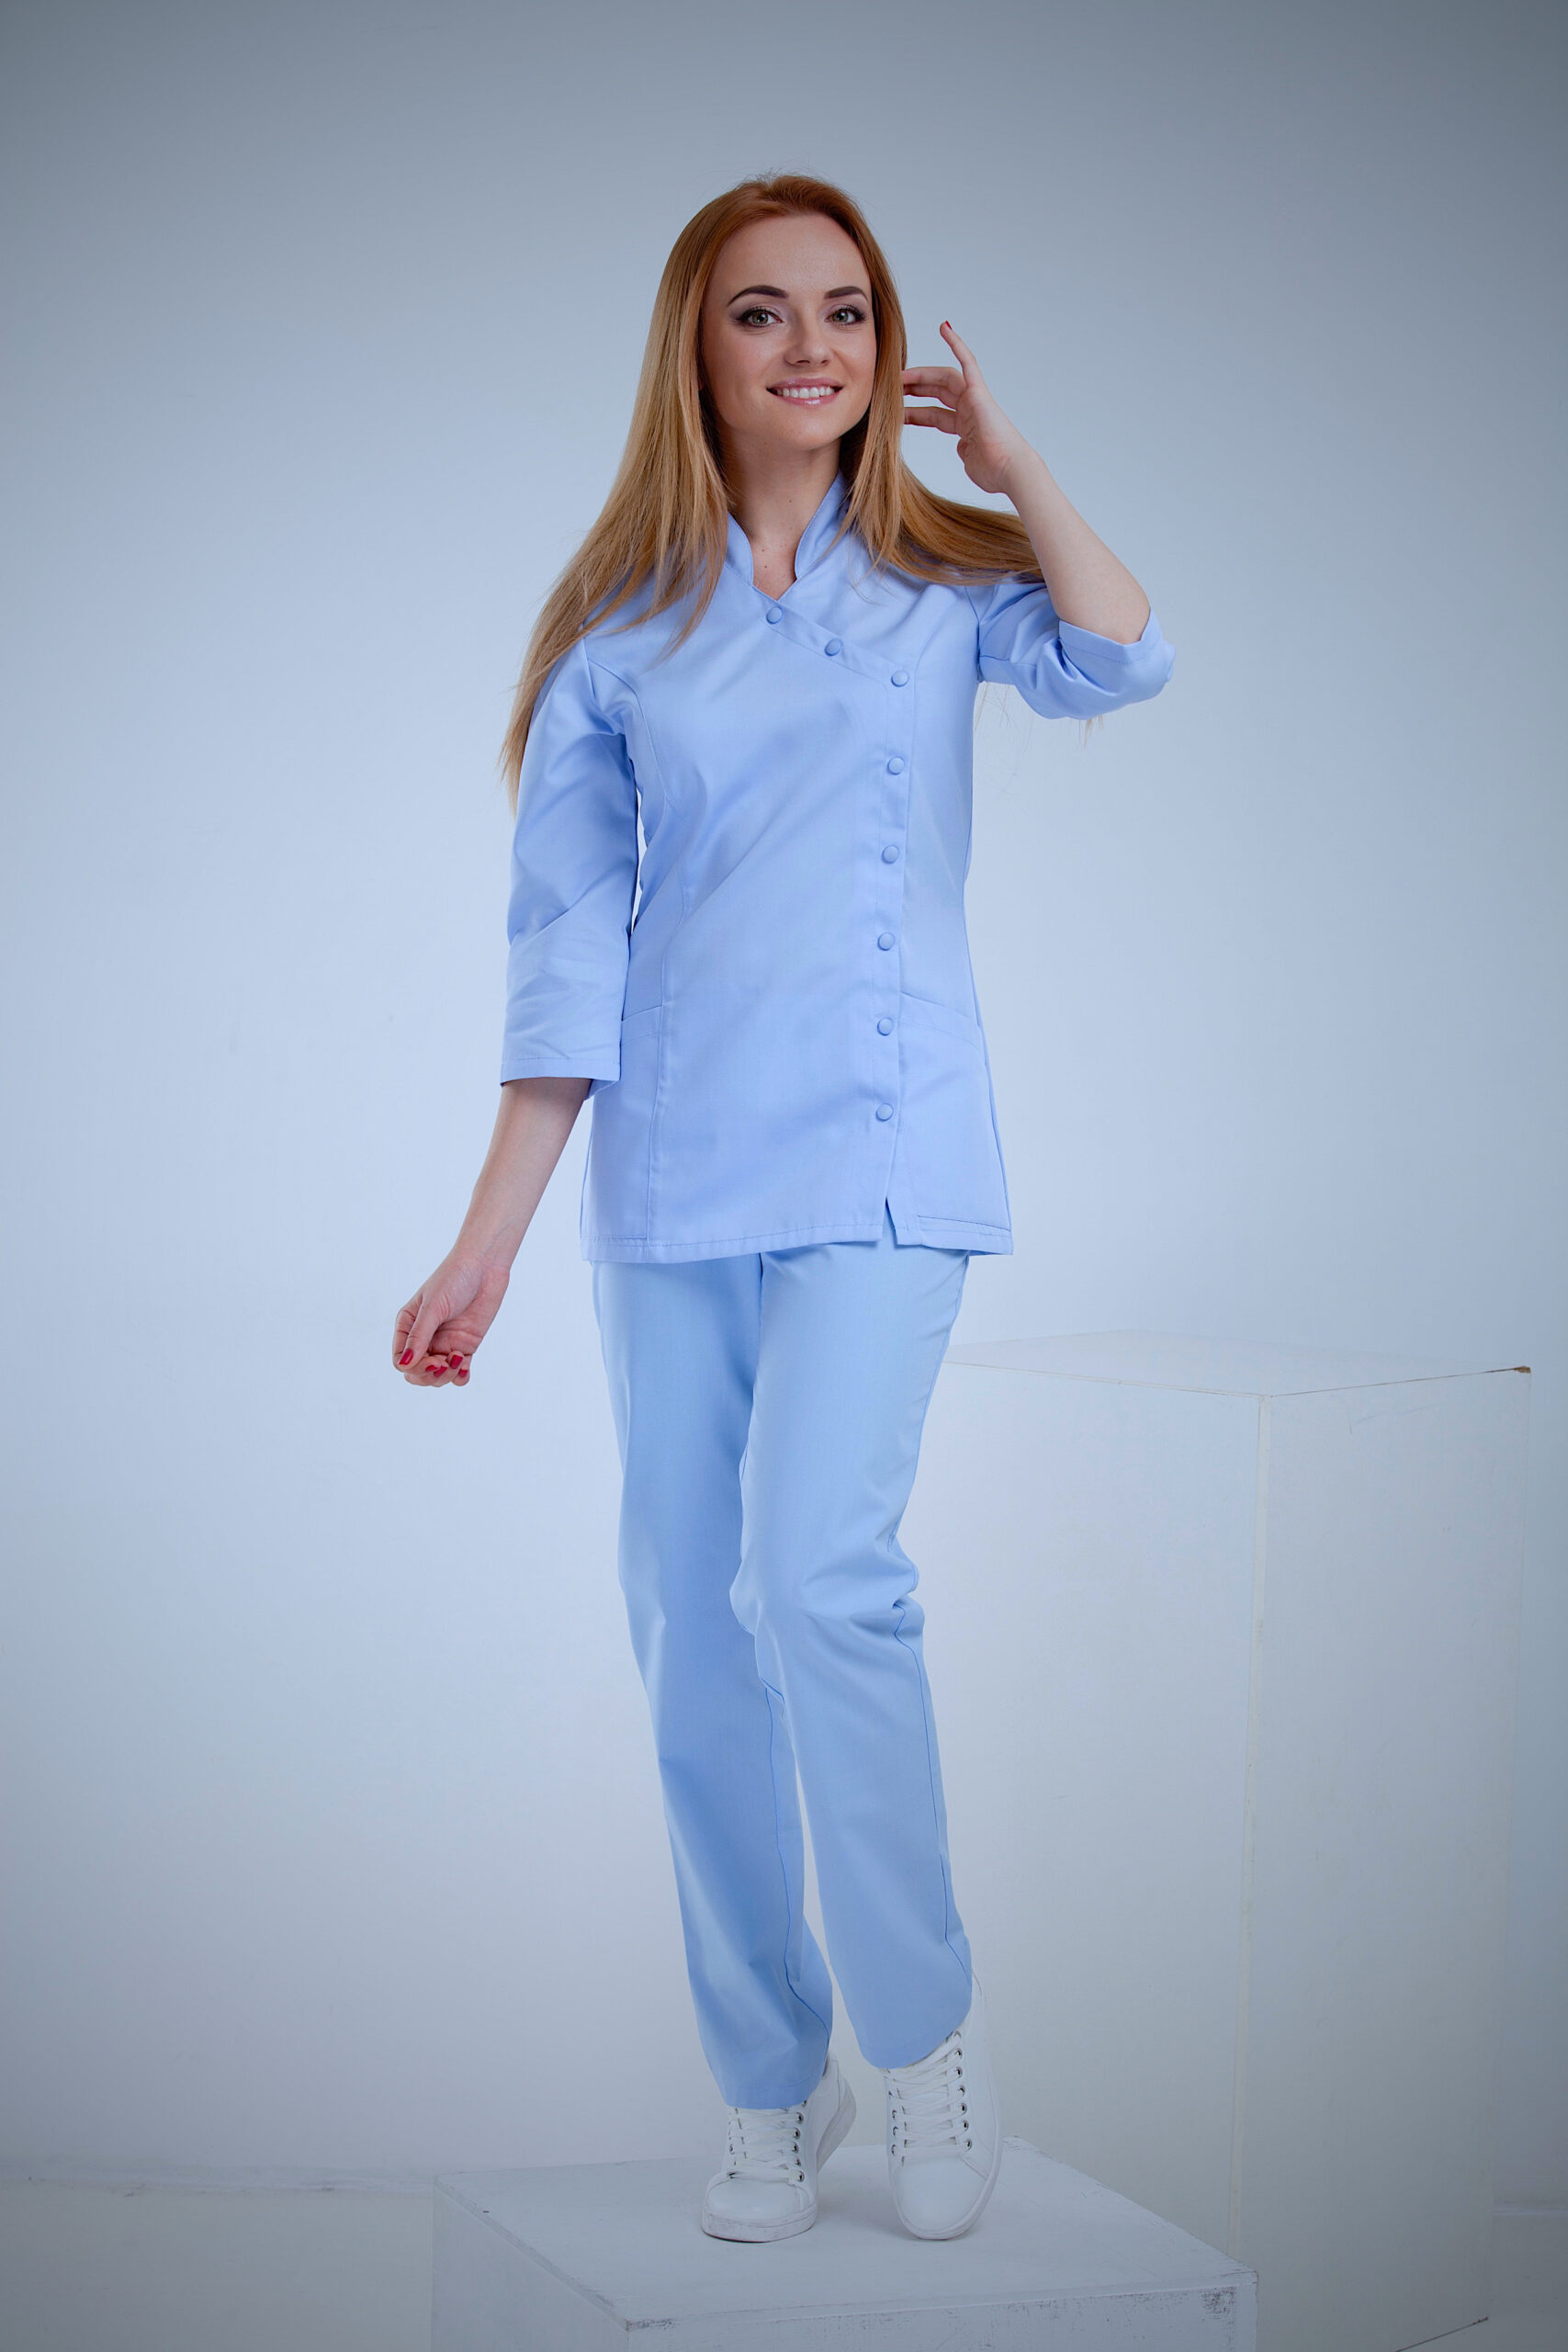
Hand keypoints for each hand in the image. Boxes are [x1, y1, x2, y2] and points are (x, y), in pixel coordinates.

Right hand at [393, 1250, 509, 1387]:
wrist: (484, 1266)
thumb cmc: (454, 1279)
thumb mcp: (433, 1307)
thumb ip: (419, 1336)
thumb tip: (404, 1364)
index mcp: (408, 1326)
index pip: (401, 1360)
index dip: (414, 1368)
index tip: (433, 1361)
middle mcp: (424, 1337)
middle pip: (417, 1372)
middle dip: (429, 1376)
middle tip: (443, 1364)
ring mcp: (445, 1342)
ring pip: (438, 1375)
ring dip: (447, 1376)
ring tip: (459, 1358)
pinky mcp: (465, 1345)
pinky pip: (459, 1371)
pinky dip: (461, 1376)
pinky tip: (466, 1368)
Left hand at [902, 321, 1036, 497]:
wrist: (1010, 471)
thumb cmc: (994, 472)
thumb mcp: (971, 462)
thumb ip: (965, 452)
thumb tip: (962, 447)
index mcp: (966, 429)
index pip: (935, 415)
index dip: (915, 412)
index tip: (896, 412)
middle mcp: (971, 411)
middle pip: (937, 393)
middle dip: (913, 390)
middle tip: (890, 388)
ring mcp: (975, 400)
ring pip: (944, 380)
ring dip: (921, 375)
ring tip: (898, 375)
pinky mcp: (979, 392)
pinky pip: (968, 363)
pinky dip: (957, 344)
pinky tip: (944, 327)